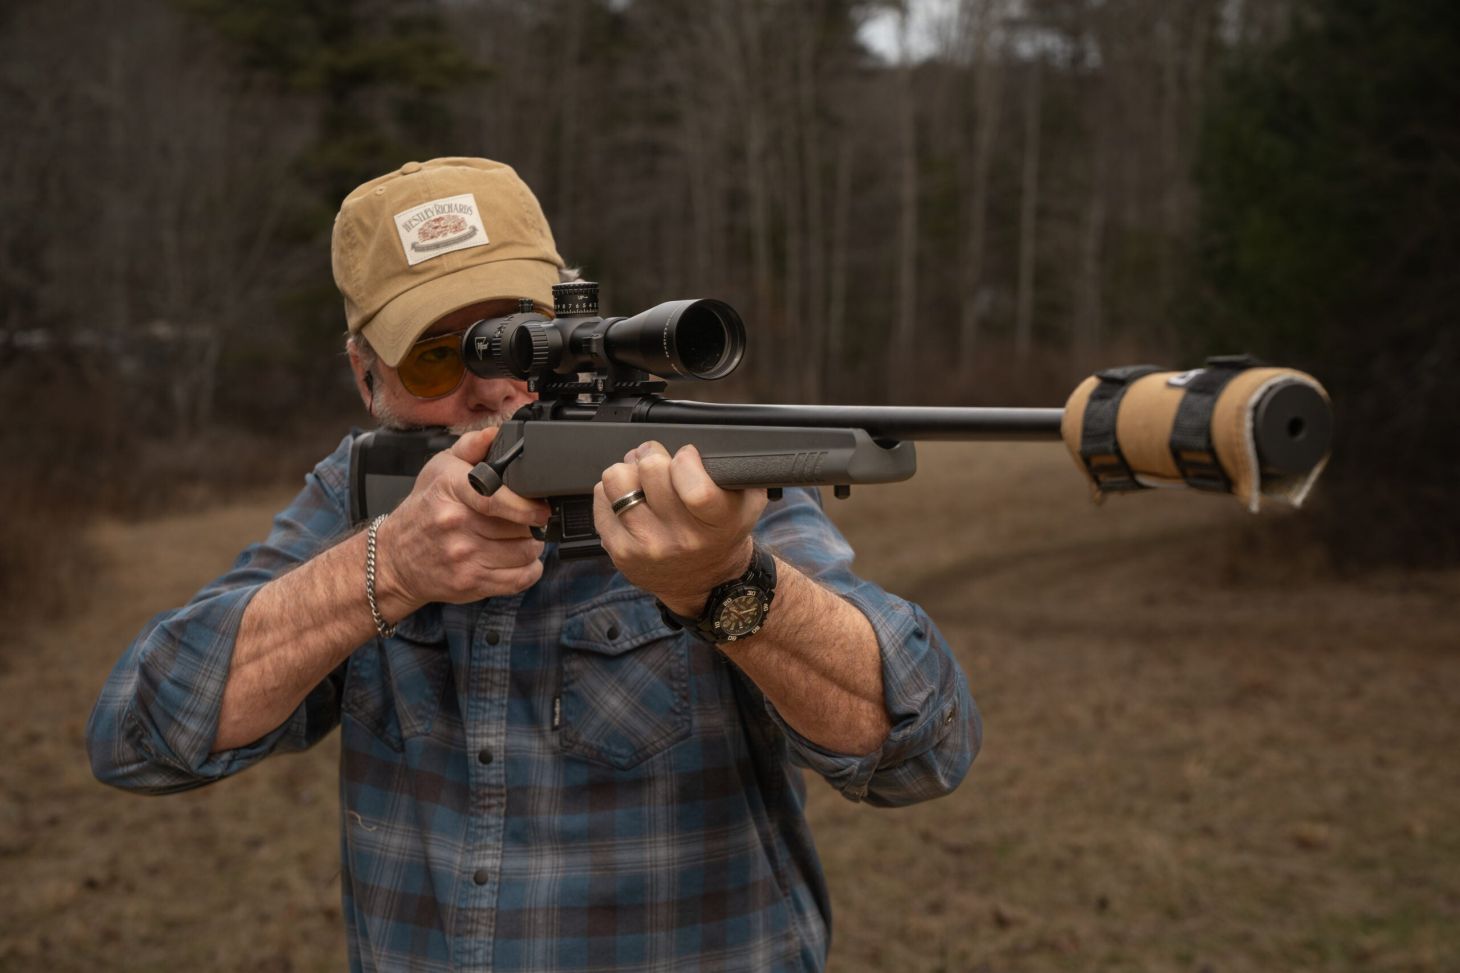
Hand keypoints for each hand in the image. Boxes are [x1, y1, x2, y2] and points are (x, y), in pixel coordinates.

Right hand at [373, 427, 548, 614]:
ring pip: (524, 552)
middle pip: (518, 526)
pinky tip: (520, 560)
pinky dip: (529, 570)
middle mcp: (456, 524)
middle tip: (527, 519)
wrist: (394, 558)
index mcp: (451, 490)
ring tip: (521, 537)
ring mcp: (463, 557)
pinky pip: (519, 579)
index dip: (526, 505)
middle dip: (531, 523)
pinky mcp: (470, 584)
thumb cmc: (422, 510)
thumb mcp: (438, 469)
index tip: (542, 508)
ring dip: (532, 545)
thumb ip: (470, 447)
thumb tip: (496, 433)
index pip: (495, 498)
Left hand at [593, 441, 767, 614]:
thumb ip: (736, 471)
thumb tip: (708, 444)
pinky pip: (601, 497)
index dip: (686, 460)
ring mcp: (646, 545)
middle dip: (654, 456)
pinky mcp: (620, 550)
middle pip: (651, 469)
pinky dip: (613, 492)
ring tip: (642, 481)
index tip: (687, 458)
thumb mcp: (747, 502)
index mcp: (717, 522)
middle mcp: (681, 538)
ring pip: (618, 478)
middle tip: (660, 464)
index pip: (694, 486)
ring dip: (629, 472)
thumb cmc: (722, 533)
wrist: (704, 582)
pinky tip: (631, 501)